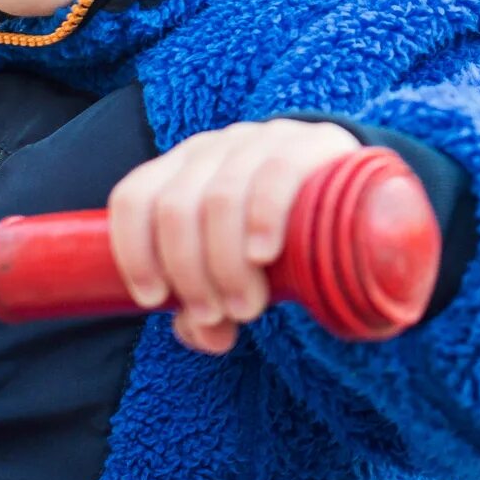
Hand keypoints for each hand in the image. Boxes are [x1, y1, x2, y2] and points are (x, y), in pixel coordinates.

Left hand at [106, 118, 363, 355]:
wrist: (345, 190)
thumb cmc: (274, 238)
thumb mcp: (233, 270)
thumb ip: (210, 307)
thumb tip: (208, 337)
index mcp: (178, 171)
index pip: (134, 198)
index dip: (134, 252)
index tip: (153, 300)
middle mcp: (211, 150)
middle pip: (176, 209)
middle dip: (189, 274)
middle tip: (215, 316)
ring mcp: (258, 141)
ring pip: (221, 199)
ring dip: (225, 265)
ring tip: (247, 307)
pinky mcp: (306, 145)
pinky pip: (273, 176)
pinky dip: (262, 221)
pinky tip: (264, 256)